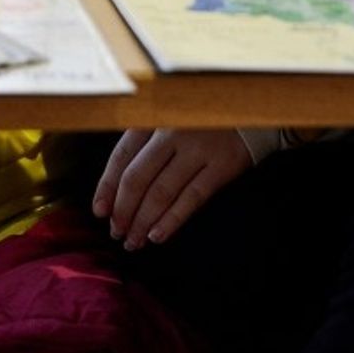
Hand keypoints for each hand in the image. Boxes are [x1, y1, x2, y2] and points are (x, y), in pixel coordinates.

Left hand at [92, 128, 252, 249]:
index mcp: (153, 118)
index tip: (100, 211)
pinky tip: (158, 235)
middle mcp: (171, 132)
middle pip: (137, 178)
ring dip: (143, 221)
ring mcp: (198, 148)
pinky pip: (192, 198)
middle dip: (123, 210)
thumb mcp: (168, 120)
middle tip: (116, 232)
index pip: (121, 156)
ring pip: (161, 192)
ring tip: (133, 241)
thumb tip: (116, 191)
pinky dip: (172, 220)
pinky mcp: (223, 165)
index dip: (107, 186)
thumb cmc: (201, 121)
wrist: (253, 111)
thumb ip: (145, 146)